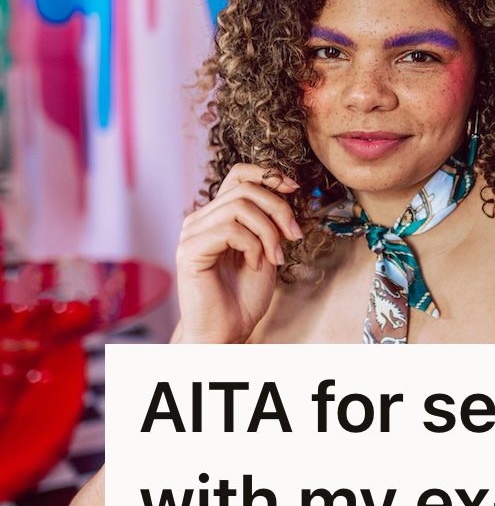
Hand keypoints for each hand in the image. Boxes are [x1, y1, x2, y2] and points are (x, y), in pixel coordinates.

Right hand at [174, 165, 303, 343]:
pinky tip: (255, 266)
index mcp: (217, 216)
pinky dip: (252, 247)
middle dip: (279, 209)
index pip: (238, 175)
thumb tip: (286, 189)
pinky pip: (230, 230)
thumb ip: (269, 221)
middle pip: (245, 189)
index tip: (294, 188)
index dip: (268, 175)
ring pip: (240, 206)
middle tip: (293, 237)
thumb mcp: (266, 250)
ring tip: (273, 258)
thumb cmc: (244, 296)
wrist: (227, 330)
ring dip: (268, 232)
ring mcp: (192, 233)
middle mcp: (200, 220)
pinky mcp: (190, 250)